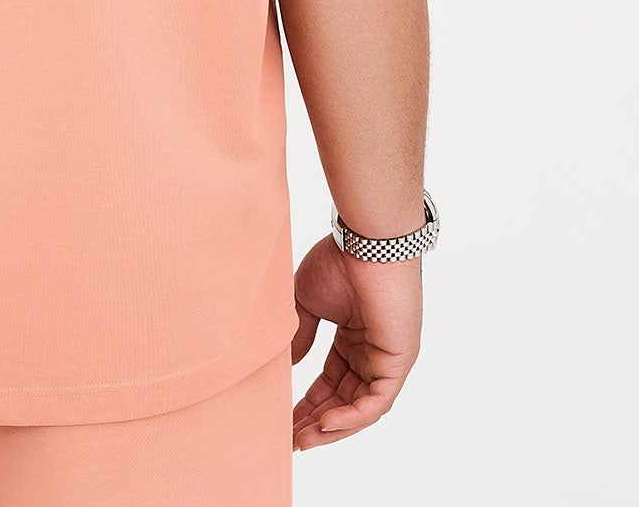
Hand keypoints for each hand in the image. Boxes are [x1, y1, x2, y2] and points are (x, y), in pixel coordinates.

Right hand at [291, 234, 421, 450]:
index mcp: (353, 338)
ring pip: (361, 407)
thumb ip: (300, 336)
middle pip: (344, 400)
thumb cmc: (338, 261)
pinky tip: (326, 424)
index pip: (331, 382)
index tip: (284, 419)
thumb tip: (288, 367)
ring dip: (332, 427)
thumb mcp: (308, 302)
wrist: (365, 242)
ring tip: (303, 440)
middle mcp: (372, 353)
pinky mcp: (399, 362)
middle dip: (316, 421)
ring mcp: (388, 359)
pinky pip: (376, 401)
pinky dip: (352, 416)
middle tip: (290, 438)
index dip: (308, 402)